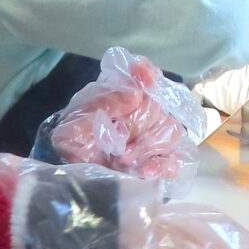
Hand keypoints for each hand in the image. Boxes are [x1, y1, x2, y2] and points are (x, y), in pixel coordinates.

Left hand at [38, 48, 203, 197]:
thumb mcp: (75, 121)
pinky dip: (161, 166)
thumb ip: (101, 103)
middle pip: (158, 105)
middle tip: (115, 140)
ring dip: (146, 145)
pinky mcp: (162, 164)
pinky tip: (142, 172)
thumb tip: (135, 96)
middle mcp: (143, 111)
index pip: (142, 72)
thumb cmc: (73, 144)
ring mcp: (156, 138)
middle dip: (137, 123)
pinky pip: (175, 161)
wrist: (72, 176)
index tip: (144, 78)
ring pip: (171, 131)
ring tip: (122, 159)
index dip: (146, 72)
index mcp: (120, 94)